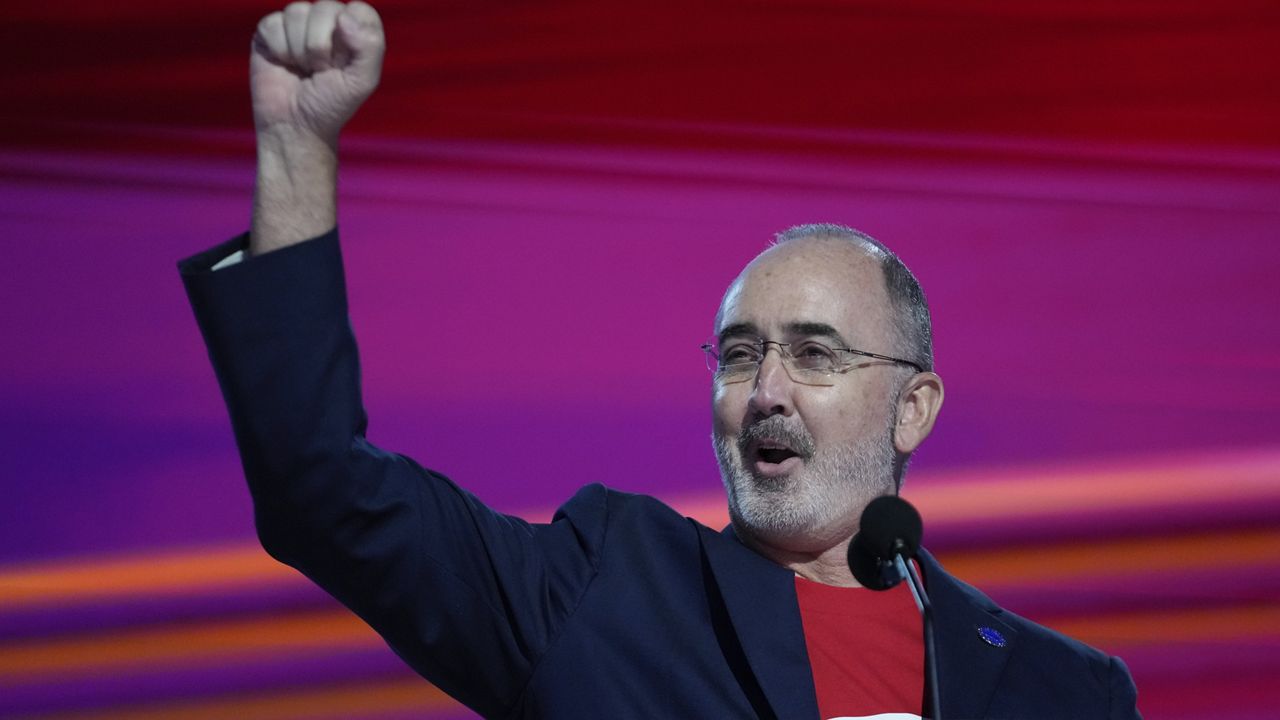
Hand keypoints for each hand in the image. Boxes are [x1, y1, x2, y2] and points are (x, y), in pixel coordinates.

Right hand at [251, 0, 384, 145]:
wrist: (296, 125)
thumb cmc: (332, 103)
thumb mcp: (362, 81)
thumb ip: (370, 46)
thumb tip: (344, 16)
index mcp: (354, 28)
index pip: (357, 10)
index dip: (349, 37)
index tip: (343, 63)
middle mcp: (326, 20)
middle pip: (325, 7)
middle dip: (322, 46)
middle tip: (320, 70)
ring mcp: (297, 23)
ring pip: (297, 12)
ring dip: (300, 50)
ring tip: (303, 68)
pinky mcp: (270, 30)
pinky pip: (273, 24)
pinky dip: (280, 50)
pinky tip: (284, 64)